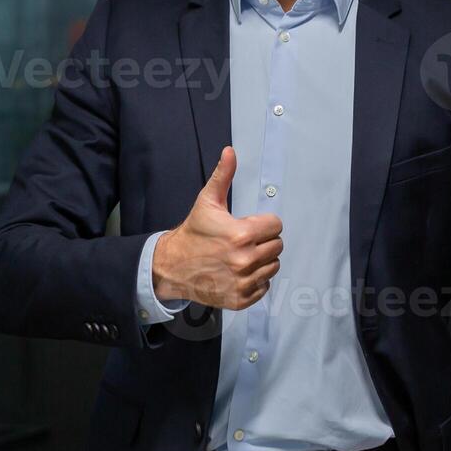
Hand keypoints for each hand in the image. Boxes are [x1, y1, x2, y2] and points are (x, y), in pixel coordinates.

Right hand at [152, 146, 282, 309]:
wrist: (173, 266)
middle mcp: (245, 261)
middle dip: (263, 241)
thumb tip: (230, 152)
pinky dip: (256, 280)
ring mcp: (244, 282)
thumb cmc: (194, 232)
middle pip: (277, 246)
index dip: (263, 223)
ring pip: (273, 266)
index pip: (276, 226)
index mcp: (242, 235)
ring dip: (262, 260)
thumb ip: (223, 176)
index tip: (247, 225)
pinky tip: (238, 272)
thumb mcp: (207, 201)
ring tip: (240, 256)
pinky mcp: (241, 298)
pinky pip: (265, 286)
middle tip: (242, 241)